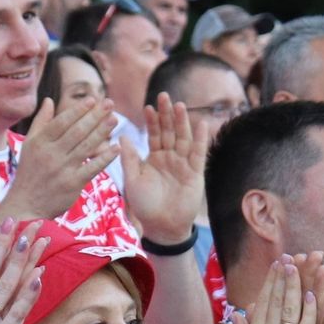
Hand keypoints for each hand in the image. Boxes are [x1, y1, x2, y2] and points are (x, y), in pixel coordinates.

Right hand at [0, 96, 117, 224]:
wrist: (26, 205)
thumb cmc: (29, 172)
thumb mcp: (29, 145)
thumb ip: (40, 122)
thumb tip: (49, 100)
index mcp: (40, 142)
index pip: (62, 122)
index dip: (78, 110)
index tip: (92, 100)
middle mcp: (51, 154)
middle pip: (77, 131)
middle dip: (95, 116)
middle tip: (110, 103)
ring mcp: (62, 169)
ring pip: (86, 146)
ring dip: (102, 132)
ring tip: (114, 120)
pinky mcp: (72, 184)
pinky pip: (92, 168)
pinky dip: (105, 158)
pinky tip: (116, 148)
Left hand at [118, 93, 205, 244]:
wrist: (161, 227)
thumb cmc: (144, 206)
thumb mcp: (132, 180)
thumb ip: (128, 158)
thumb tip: (121, 136)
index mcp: (154, 158)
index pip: (154, 134)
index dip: (152, 121)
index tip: (148, 106)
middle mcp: (169, 158)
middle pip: (169, 131)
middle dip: (167, 114)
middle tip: (164, 96)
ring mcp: (183, 164)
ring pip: (183, 138)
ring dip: (182, 122)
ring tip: (179, 105)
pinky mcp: (195, 173)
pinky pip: (198, 153)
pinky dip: (200, 139)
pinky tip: (201, 123)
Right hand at [228, 257, 319, 323]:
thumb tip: (238, 314)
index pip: (263, 302)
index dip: (270, 282)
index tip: (276, 265)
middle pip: (277, 300)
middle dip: (284, 277)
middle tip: (290, 256)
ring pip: (291, 309)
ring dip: (297, 286)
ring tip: (302, 267)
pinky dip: (309, 311)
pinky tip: (312, 294)